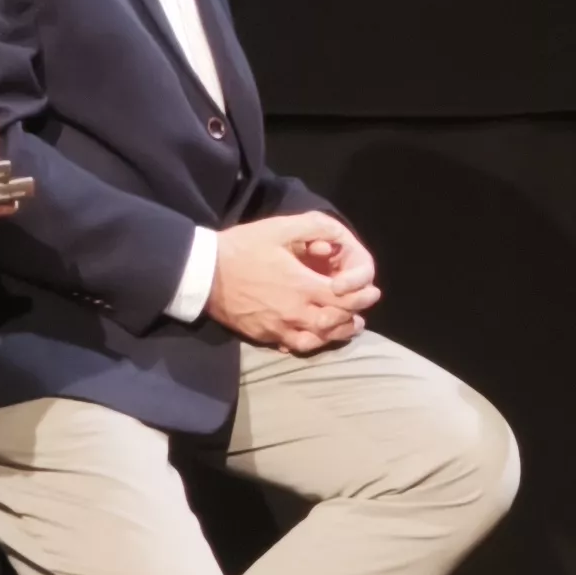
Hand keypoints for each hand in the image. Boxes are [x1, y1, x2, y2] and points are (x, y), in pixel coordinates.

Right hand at [208, 213, 380, 353]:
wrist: (203, 274)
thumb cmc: (241, 248)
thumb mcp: (278, 229)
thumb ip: (312, 228)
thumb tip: (337, 237)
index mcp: (302, 285)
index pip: (343, 298)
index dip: (361, 297)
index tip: (372, 293)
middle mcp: (295, 311)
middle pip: (334, 322)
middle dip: (353, 317)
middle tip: (362, 313)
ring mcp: (279, 327)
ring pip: (318, 339)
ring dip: (336, 334)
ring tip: (347, 328)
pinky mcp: (265, 336)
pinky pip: (294, 346)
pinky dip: (311, 343)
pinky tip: (315, 336)